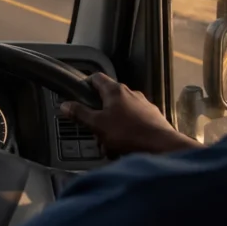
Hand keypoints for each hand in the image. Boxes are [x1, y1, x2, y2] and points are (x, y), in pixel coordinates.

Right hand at [60, 73, 200, 155]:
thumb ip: (80, 114)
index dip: (85, 83)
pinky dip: (128, 128)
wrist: (162, 147)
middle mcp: (131, 93)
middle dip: (100, 110)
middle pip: (109, 95)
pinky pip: (135, 120)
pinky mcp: (154, 117)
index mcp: (115, 91)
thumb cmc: (128, 134)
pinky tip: (126, 143)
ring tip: (110, 140)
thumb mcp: (97, 125)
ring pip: (123, 109)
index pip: (96, 77)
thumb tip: (65, 105)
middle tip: (93, 125)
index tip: (79, 92)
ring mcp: (144, 105)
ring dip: (114, 121)